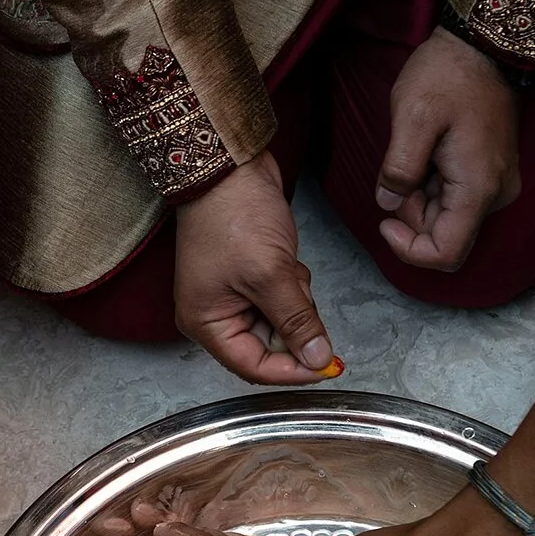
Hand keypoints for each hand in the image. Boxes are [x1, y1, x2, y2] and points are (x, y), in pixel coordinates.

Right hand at [173, 157, 336, 385]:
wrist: (230, 164)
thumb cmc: (234, 215)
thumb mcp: (271, 275)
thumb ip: (297, 322)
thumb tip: (318, 360)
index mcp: (206, 323)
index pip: (253, 368)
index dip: (292, 371)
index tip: (328, 365)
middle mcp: (215, 315)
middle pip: (268, 346)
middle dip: (294, 324)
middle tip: (300, 293)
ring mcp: (232, 295)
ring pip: (279, 321)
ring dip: (295, 301)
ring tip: (288, 268)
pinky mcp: (249, 277)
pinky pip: (280, 298)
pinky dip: (292, 284)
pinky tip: (286, 259)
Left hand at [376, 27, 521, 270]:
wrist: (482, 44)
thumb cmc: (448, 75)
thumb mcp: (412, 118)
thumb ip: (398, 169)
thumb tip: (388, 205)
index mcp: (478, 188)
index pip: (446, 255)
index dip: (409, 249)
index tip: (384, 221)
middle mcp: (495, 195)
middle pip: (445, 235)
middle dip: (411, 214)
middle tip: (398, 168)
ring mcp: (496, 184)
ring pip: (446, 216)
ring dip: (419, 196)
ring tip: (415, 150)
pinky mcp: (491, 172)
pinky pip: (455, 196)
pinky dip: (431, 184)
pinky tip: (427, 150)